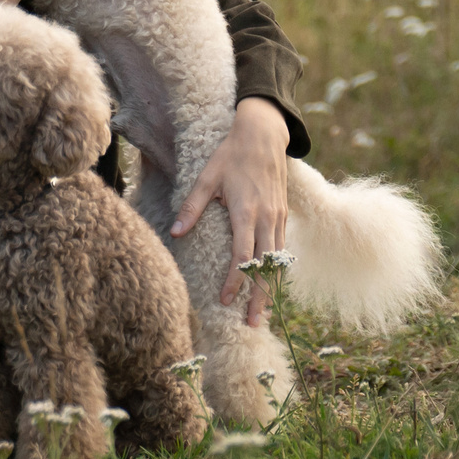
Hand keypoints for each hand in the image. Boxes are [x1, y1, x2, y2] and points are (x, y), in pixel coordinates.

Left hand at [172, 98, 291, 327]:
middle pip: (265, 266)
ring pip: (277, 260)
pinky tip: (271, 284)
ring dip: (271, 288)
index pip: (242, 255)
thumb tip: (175, 232)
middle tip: (252, 324)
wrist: (264, 134)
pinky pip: (282, 248)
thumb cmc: (231, 154)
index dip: (234, 281)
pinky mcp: (283, 215)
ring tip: (263, 313)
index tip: (225, 301)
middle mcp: (266, 218)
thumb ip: (192, 207)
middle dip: (259, 297)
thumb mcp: (206, 176)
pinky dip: (277, 270)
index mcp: (246, 211)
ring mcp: (278, 217)